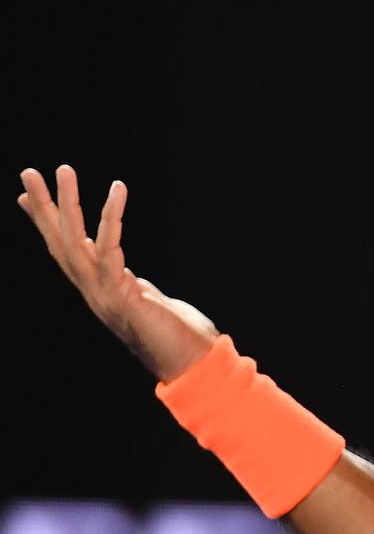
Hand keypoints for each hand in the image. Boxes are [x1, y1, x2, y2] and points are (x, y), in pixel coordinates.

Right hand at [17, 165, 218, 381]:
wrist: (189, 363)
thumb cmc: (174, 332)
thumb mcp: (142, 297)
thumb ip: (127, 282)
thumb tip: (121, 270)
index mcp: (96, 288)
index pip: (63, 249)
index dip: (44, 221)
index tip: (25, 193)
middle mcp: (92, 290)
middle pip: (60, 242)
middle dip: (45, 205)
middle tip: (30, 171)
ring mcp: (104, 294)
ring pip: (77, 242)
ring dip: (69, 203)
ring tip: (63, 170)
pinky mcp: (123, 296)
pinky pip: (112, 251)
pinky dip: (112, 220)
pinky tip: (115, 193)